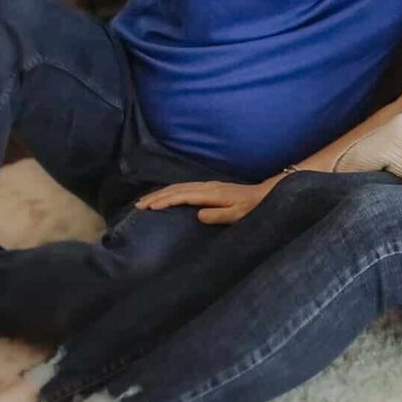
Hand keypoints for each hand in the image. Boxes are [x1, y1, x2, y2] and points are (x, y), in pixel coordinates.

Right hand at [135, 180, 271, 224]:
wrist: (263, 195)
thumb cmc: (250, 208)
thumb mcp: (236, 215)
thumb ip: (218, 215)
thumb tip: (198, 215)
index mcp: (211, 193)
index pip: (182, 196)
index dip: (164, 201)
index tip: (148, 208)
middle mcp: (207, 186)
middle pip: (176, 189)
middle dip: (156, 196)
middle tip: (138, 205)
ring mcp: (207, 185)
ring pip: (179, 187)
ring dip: (161, 193)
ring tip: (145, 201)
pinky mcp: (209, 187)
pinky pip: (184, 187)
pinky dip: (170, 191)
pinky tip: (164, 196)